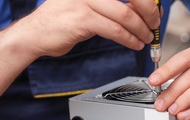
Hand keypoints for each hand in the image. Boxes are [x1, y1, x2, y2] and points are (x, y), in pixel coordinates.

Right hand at [17, 0, 159, 56]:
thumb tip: (136, 11)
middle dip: (149, 12)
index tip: (154, 11)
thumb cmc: (60, 21)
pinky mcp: (83, 19)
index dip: (147, 0)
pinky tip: (135, 44)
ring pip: (126, 14)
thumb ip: (109, 5)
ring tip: (147, 38)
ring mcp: (86, 0)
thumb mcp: (86, 6)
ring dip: (141, 29)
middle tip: (155, 25)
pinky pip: (115, 30)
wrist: (34, 34)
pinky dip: (129, 39)